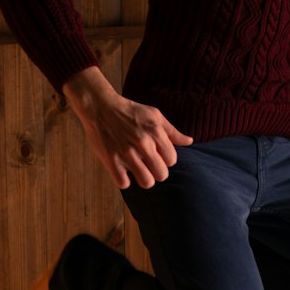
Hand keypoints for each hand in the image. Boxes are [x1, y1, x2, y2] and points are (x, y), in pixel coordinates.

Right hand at [63, 65, 193, 188]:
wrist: (100, 106)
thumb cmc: (129, 111)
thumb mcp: (154, 115)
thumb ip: (172, 131)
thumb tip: (189, 141)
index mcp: (156, 132)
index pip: (172, 160)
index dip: (165, 160)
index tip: (156, 155)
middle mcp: (143, 143)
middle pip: (162, 174)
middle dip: (156, 172)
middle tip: (148, 165)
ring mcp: (126, 152)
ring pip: (146, 182)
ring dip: (143, 179)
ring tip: (138, 171)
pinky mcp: (111, 159)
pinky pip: (124, 183)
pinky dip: (124, 180)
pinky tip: (122, 171)